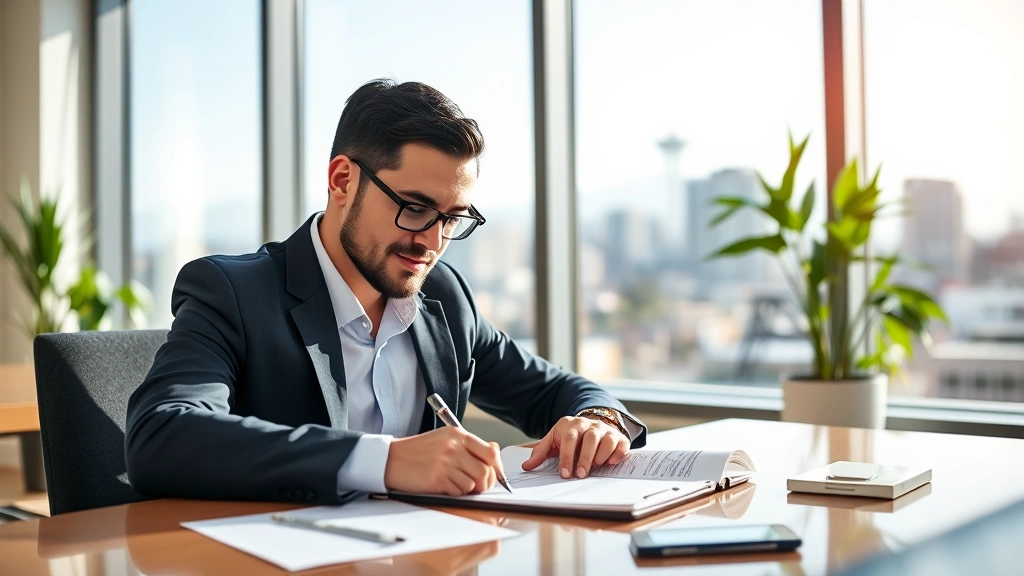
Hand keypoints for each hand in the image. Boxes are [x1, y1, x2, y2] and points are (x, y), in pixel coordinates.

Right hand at [384, 427, 501, 494]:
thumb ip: (469, 445)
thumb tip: (495, 454)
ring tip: (453, 482)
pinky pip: (458, 492)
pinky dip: (454, 492)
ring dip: (466, 488)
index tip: (495, 474)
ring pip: (472, 484)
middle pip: (485, 472)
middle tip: (475, 485)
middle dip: (483, 483)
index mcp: (458, 435)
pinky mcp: (437, 479)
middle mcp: (454, 447)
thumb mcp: (445, 439)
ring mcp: (446, 463)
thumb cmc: (419, 451)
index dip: (497, 467)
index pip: (491, 452)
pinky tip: (443, 485)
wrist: (391, 458)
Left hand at [521, 416, 629, 478]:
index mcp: (571, 424)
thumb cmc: (570, 437)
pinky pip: (621, 444)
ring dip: (600, 456)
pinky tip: (610, 463)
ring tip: (594, 469)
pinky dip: (617, 454)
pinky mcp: (618, 437)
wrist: (591, 425)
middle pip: (589, 439)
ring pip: (606, 440)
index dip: (566, 457)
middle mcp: (589, 425)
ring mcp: (605, 430)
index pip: (569, 439)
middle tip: (580, 476)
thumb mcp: (553, 441)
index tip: (565, 474)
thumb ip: (541, 453)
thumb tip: (526, 466)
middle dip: (584, 458)